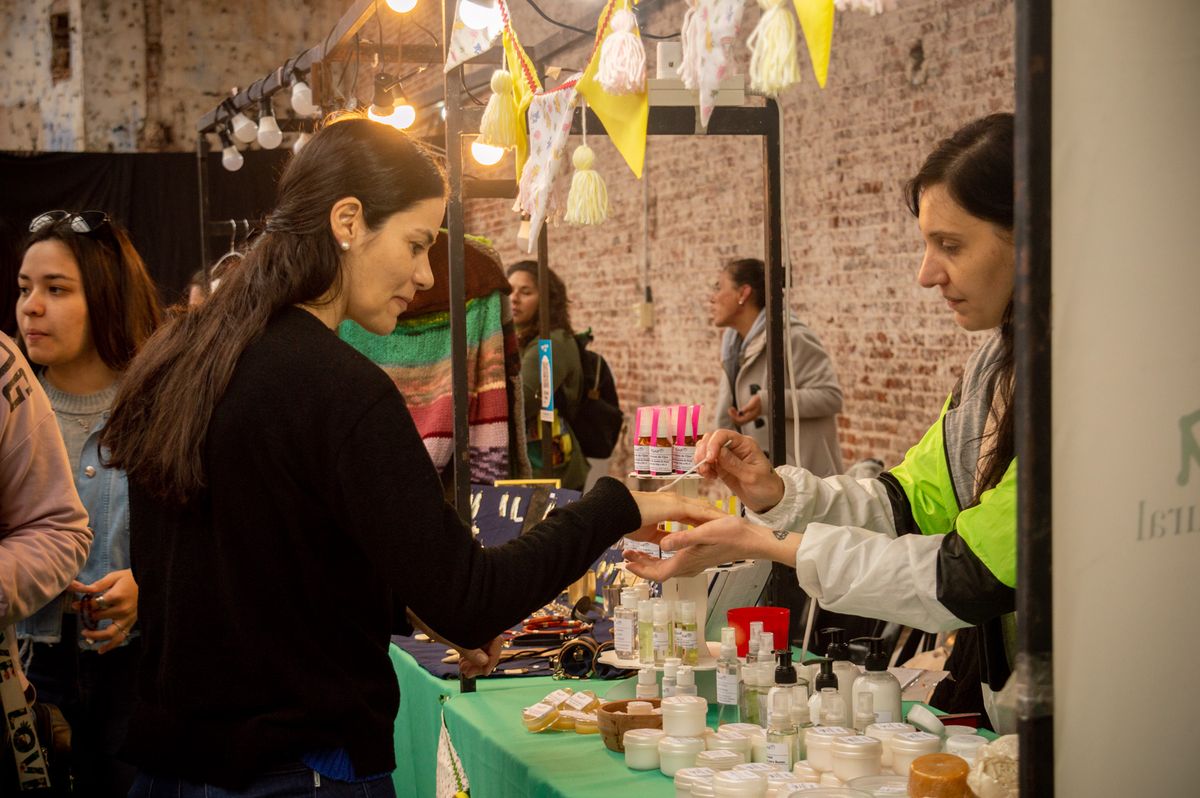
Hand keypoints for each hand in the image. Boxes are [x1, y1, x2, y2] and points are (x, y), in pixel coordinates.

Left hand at [71, 569, 137, 654]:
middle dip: (87, 615)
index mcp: (116, 597)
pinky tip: (100, 650)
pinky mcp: (131, 624)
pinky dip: (110, 646)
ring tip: (85, 634)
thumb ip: (96, 585)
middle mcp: (122, 610)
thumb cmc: (130, 578)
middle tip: (82, 613)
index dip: (82, 605)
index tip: (75, 605)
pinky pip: (120, 638)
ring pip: (109, 634)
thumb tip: (76, 587)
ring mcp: (127, 619)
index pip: (93, 604)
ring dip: (95, 636)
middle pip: (98, 617)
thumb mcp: (114, 577)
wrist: (151, 583)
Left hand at [407, 610, 502, 677]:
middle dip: (481, 662)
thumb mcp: (453, 637)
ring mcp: (471, 627)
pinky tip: (462, 664)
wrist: (417, 606)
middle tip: (469, 674)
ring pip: (480, 648)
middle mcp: (480, 623)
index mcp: (482, 621)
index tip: (484, 672)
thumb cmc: (435, 618)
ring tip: (463, 670)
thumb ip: (470, 650)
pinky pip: (472, 646)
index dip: (493, 658)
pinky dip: (468, 656)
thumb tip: (485, 662)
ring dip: (474, 661)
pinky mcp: (462, 630)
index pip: (497, 642)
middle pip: (489, 646)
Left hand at [623, 517, 800, 580]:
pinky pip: (676, 562)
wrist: (753, 540)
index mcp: (687, 561)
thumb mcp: (706, 532)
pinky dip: (663, 557)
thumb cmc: (732, 534)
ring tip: (637, 551)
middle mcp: (689, 565)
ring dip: (651, 561)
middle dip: (641, 566)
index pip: (658, 573)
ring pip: (667, 567)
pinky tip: (661, 545)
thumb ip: (683, 539)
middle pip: (660, 572)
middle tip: (627, 556)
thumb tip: (661, 545)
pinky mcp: (699, 557)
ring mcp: (695, 563)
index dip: (641, 571)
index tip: (627, 564)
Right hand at [627, 492, 725, 543]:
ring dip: (716, 515)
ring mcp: (675, 501)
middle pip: (700, 507)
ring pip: (702, 507)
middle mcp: (674, 501)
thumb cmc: (628, 520)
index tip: (714, 524)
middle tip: (728, 521)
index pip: (691, 511)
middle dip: (714, 514)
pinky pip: (697, 511)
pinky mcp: (675, 505)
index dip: (703, 517)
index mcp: (668, 506)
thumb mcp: (649, 532)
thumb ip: (662, 535)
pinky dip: (710, 516)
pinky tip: (720, 521)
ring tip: (730, 522)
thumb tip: (668, 543)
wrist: (617, 512)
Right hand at [693, 430, 785, 513]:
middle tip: (703, 466)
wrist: (767, 501)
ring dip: (701, 460)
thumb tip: (719, 452)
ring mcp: (726, 457)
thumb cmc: (766, 486)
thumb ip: (735, 464)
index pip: (724, 435)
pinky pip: (707, 462)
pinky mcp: (721, 467)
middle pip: (711, 439)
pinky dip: (703, 468)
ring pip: (706, 449)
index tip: (709, 458)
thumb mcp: (752, 476)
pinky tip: (709, 476)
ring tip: (705, 472)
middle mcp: (735, 447)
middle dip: (703, 451)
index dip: (713, 444)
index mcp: (745, 444)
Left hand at [728, 394, 762, 424]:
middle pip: (739, 422)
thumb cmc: (759, 401)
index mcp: (751, 416)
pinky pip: (740, 418)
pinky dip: (735, 415)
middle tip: (730, 409)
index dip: (734, 417)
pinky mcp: (747, 416)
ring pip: (739, 421)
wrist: (763, 401)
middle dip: (733, 417)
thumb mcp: (753, 403)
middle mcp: (749, 418)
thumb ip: (747, 408)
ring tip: (731, 409)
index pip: (740, 420)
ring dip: (733, 416)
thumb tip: (741, 411)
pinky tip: (734, 410)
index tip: (730, 411)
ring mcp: (748, 418)